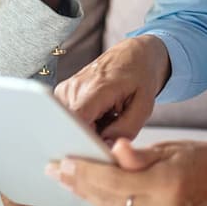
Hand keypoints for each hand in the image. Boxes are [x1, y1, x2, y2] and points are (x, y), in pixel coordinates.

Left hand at [45, 137, 206, 205]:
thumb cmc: (196, 156)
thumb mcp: (167, 148)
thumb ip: (138, 154)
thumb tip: (115, 149)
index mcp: (166, 185)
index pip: (114, 181)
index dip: (86, 172)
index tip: (63, 162)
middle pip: (109, 199)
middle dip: (79, 184)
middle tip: (55, 170)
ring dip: (87, 196)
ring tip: (65, 180)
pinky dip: (105, 205)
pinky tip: (88, 193)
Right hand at [54, 35, 170, 141]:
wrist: (133, 54)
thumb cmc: (140, 76)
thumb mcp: (144, 105)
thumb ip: (126, 129)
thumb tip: (105, 148)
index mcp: (96, 88)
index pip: (77, 122)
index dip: (85, 142)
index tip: (99, 150)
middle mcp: (74, 88)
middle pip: (71, 130)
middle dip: (91, 140)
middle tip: (113, 131)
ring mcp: (65, 91)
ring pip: (71, 128)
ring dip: (90, 131)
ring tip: (108, 118)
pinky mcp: (62, 95)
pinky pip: (71, 121)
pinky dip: (87, 124)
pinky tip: (101, 116)